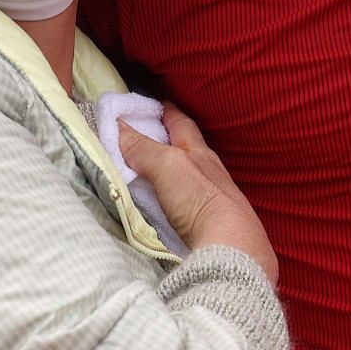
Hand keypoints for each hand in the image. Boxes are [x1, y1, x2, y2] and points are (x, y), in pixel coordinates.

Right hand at [115, 105, 277, 283]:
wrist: (231, 246)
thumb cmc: (201, 199)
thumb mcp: (167, 165)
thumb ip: (143, 148)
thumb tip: (120, 128)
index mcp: (199, 152)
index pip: (181, 122)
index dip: (167, 111)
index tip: (156, 102)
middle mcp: (209, 171)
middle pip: (189, 147)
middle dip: (174, 137)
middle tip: (153, 131)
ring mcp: (212, 197)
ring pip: (191, 175)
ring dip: (176, 169)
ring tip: (156, 168)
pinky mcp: (209, 222)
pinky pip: (190, 201)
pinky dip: (177, 196)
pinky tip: (170, 203)